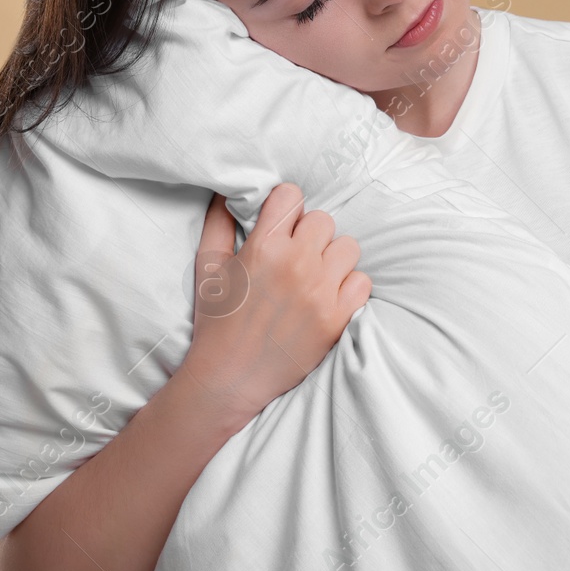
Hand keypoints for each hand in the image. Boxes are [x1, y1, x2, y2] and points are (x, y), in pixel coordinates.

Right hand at [178, 185, 370, 424]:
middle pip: (324, 220)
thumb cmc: (217, 321)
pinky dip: (348, 287)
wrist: (230, 378)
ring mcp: (320, 291)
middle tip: (296, 257)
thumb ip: (218, 223)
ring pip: (348, 247)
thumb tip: (229, 192)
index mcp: (263, 247)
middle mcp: (295, 264)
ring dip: (332, 259)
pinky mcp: (337, 317)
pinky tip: (327, 297)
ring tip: (314, 277)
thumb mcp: (207, 268)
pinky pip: (362, 281)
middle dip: (310, 235)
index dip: (286, 209)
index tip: (282, 226)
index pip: (292, 195)